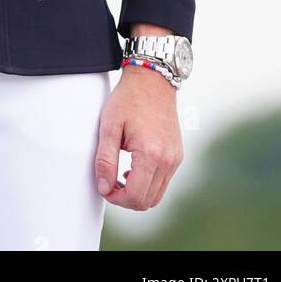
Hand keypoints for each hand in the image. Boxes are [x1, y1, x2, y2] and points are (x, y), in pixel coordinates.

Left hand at [94, 66, 182, 209]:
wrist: (152, 81)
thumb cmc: (128, 100)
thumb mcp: (109, 126)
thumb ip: (105, 160)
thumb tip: (104, 188)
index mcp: (150, 154)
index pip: (135, 196)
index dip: (115, 198)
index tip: (104, 187)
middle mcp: (168, 160)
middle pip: (147, 201)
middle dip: (125, 199)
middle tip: (109, 183)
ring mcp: (175, 158)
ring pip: (157, 195)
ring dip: (137, 193)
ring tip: (119, 177)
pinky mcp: (177, 155)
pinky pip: (163, 182)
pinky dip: (147, 184)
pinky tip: (133, 169)